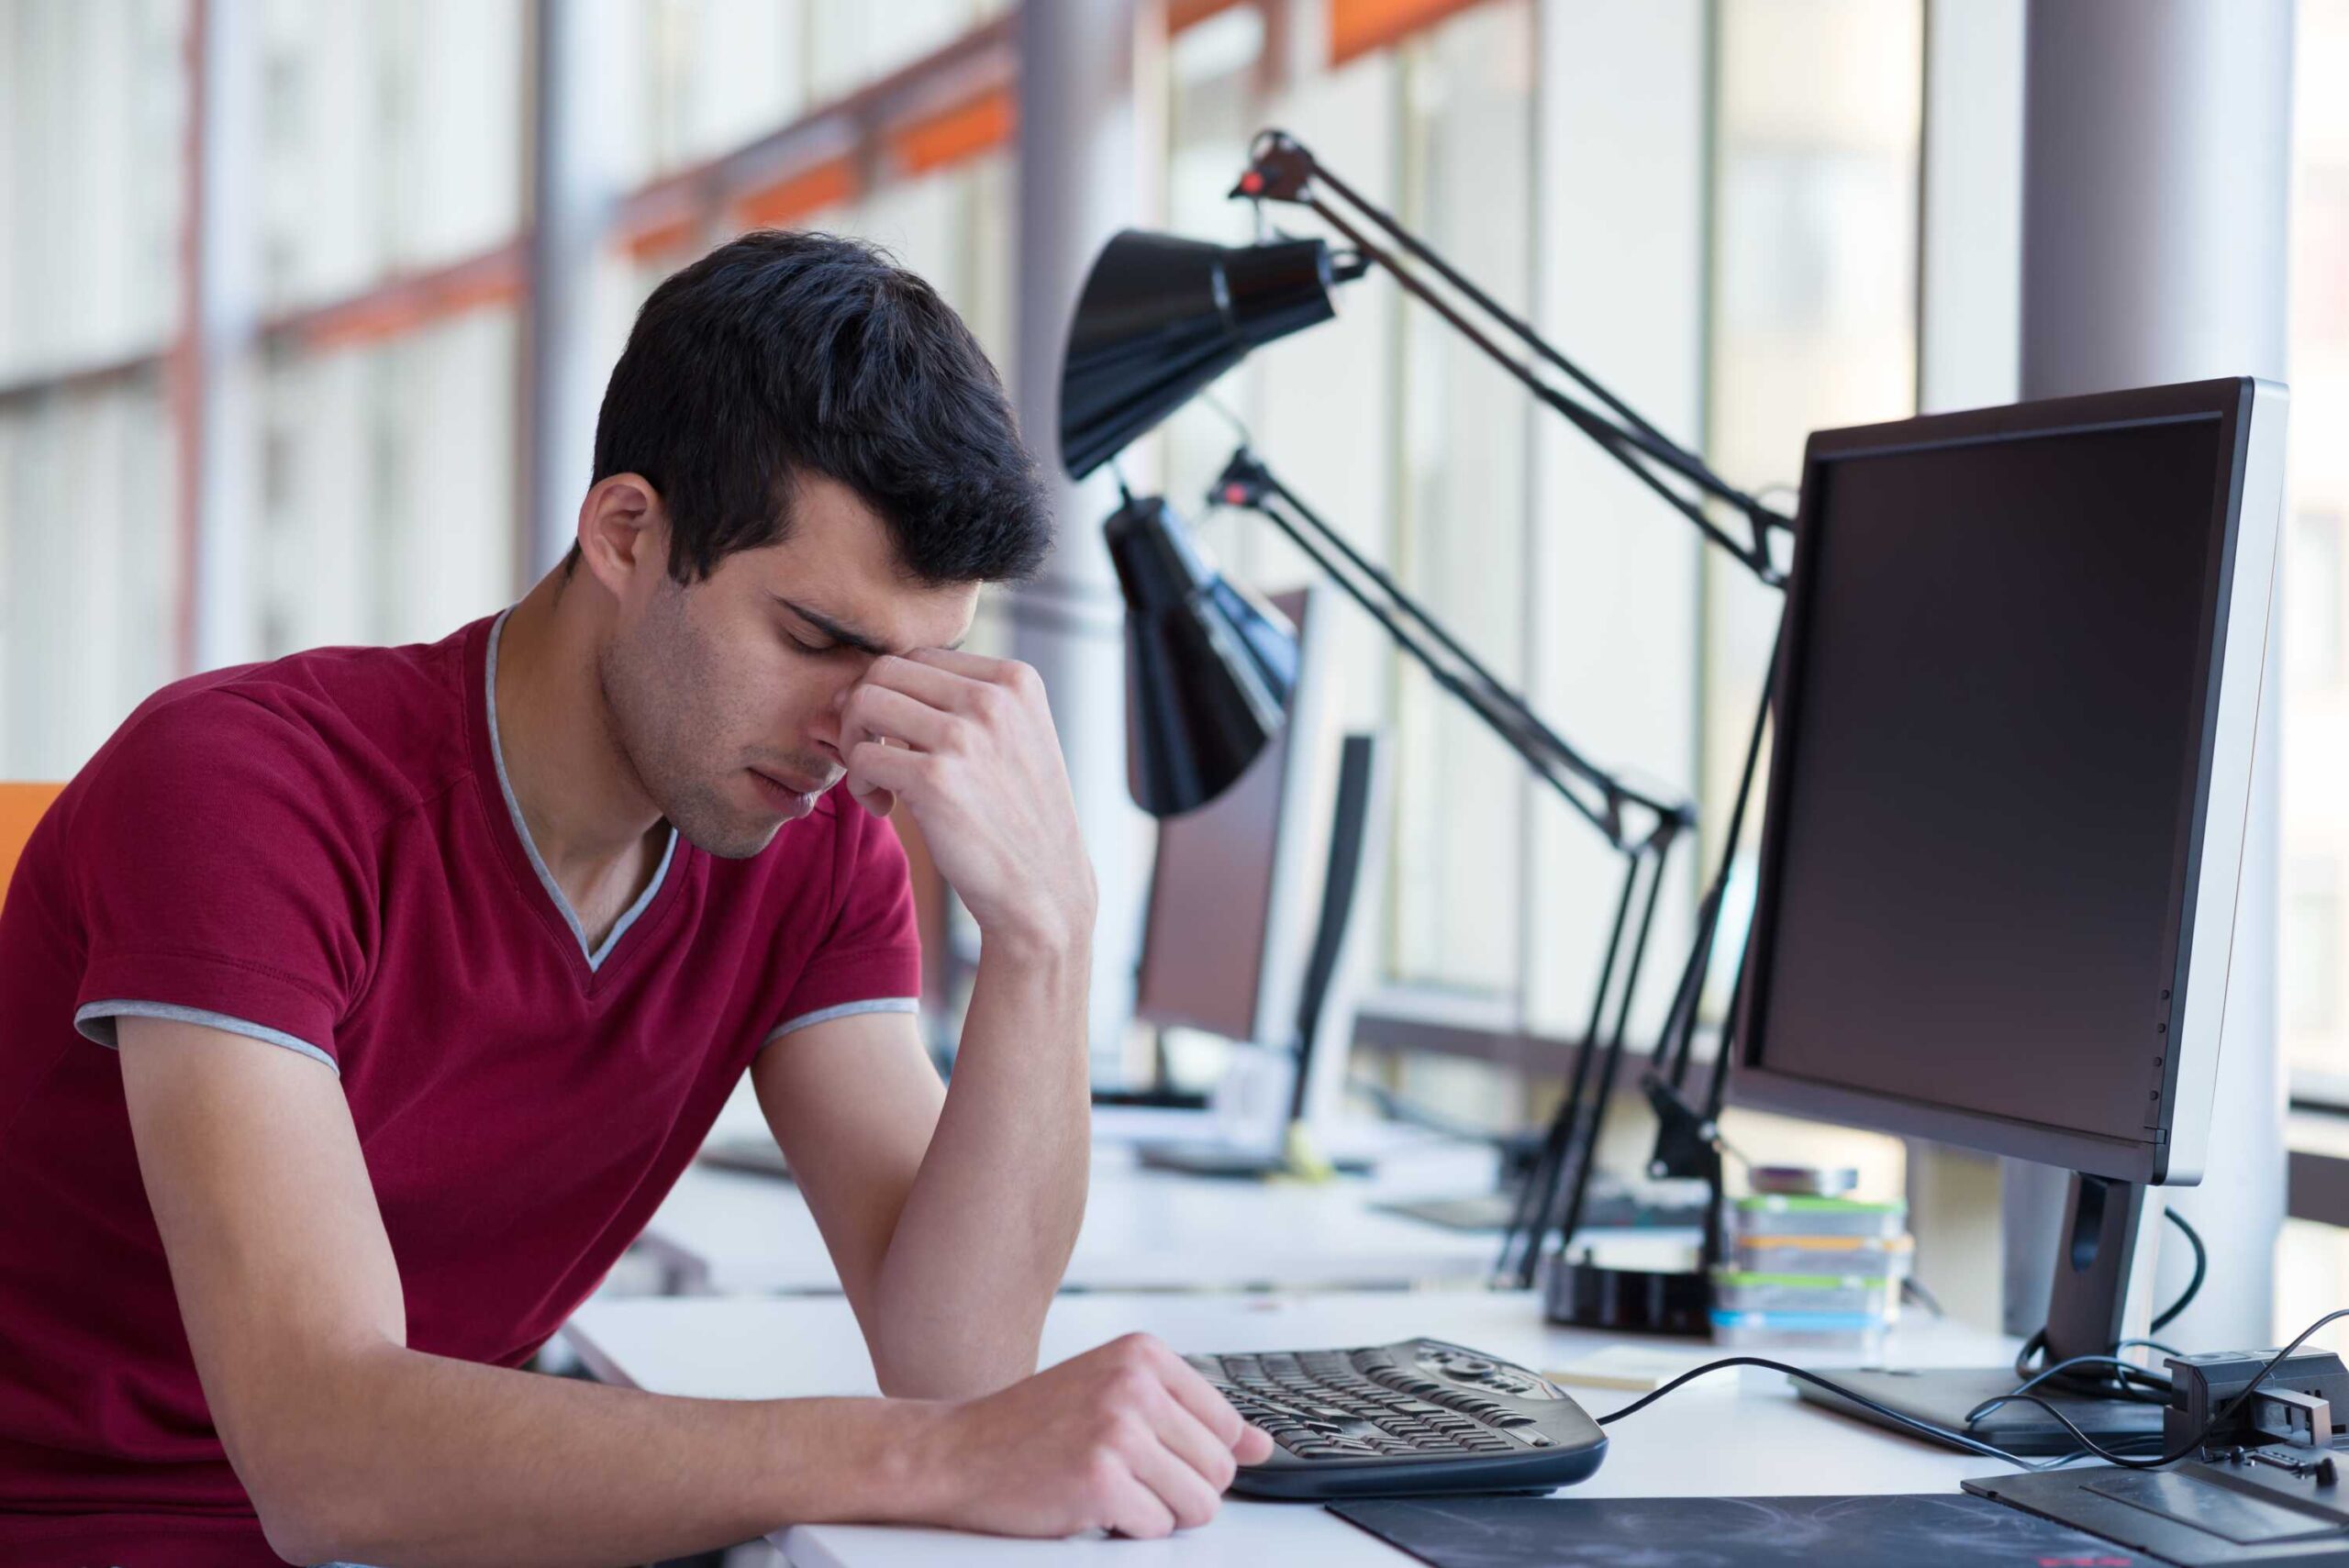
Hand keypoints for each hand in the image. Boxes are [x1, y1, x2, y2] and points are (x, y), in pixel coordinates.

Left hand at [836, 650, 1094, 950]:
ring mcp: (965, 736)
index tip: (897, 737)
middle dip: (863, 712)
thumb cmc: (1017, 819)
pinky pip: (862, 757)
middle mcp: (993, 697)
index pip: (920, 656)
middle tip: (873, 757)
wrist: (1045, 891)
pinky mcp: (936, 779)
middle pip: (885, 670)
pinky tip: (882, 807)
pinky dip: (858, 782)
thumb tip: (854, 686)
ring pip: (864, 704)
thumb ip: (955, 704)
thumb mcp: (1011, 740)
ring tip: (876, 781)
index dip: (893, 693)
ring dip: (855, 743)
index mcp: (1017, 679)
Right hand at [907, 1333, 1273, 1538]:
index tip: (1153, 1455)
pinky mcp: (1101, 1479)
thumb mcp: (1114, 1395)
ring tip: (1109, 1488)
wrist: (957, 1452)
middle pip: (1219, 1470)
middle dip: (1179, 1488)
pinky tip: (1088, 1503)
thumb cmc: (1033, 1427)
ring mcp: (1118, 1430)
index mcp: (1143, 1354)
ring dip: (1158, 1512)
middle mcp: (1135, 1383)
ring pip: (1199, 1504)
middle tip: (1124, 1475)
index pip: (1227, 1426)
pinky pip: (1158, 1528)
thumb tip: (1262, 1446)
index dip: (1194, 1456)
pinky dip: (1128, 1529)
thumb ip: (1191, 1416)